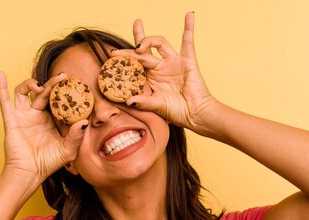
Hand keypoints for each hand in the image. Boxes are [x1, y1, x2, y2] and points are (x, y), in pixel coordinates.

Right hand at [0, 71, 87, 182]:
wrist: (30, 173)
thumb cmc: (48, 163)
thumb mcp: (68, 150)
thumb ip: (76, 136)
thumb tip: (85, 121)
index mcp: (51, 119)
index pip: (58, 100)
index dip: (64, 92)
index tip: (75, 84)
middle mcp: (37, 115)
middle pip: (43, 92)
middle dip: (52, 84)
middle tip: (63, 77)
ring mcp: (23, 116)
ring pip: (23, 92)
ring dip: (30, 84)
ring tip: (39, 86)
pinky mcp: (11, 120)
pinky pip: (4, 101)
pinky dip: (1, 87)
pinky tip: (0, 74)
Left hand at [112, 12, 216, 133]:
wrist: (195, 114)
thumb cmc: (176, 112)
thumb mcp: (156, 106)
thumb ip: (143, 102)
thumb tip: (128, 101)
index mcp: (150, 78)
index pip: (135, 62)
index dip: (125, 57)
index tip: (112, 54)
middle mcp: (160, 68)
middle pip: (145, 49)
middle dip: (137, 38)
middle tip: (134, 25)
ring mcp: (173, 63)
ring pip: (159, 43)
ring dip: (149, 40)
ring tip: (140, 46)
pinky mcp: (187, 61)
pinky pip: (188, 41)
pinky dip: (189, 27)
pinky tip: (189, 15)